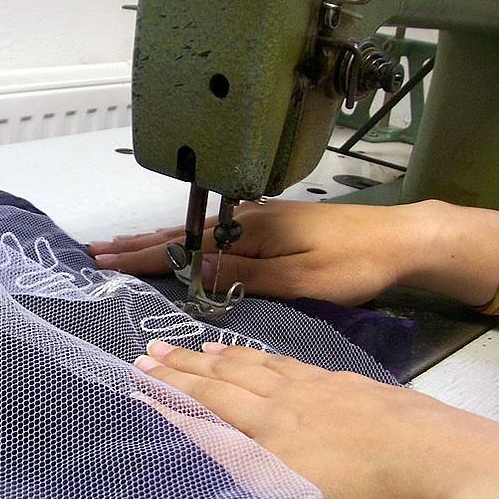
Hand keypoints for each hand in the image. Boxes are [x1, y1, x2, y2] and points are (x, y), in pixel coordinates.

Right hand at [90, 199, 498, 306]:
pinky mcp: (268, 227)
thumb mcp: (296, 277)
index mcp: (247, 232)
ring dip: (155, 240)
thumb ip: (241, 274)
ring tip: (122, 244)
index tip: (105, 262)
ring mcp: (256, 221)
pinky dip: (183, 240)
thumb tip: (189, 272)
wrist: (399, 239)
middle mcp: (245, 221)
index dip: (142, 258)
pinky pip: (211, 234)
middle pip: (180, 235)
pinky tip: (177, 244)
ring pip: (194, 233)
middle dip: (137, 245)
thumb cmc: (352, 264)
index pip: (182, 248)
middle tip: (98, 251)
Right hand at [134, 341, 498, 498]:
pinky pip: (292, 363)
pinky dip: (267, 358)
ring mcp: (319, 389)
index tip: (138, 373)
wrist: (444, 474)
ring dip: (222, 358)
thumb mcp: (284, 489)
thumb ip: (233, 455)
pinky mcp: (350, 386)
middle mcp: (284, 402)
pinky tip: (265, 357)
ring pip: (258, 366)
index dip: (168, 389)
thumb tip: (191, 426)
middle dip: (184, 366)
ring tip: (197, 348)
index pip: (204, 403)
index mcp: (265, 430)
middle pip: (224, 378)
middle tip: (152, 350)